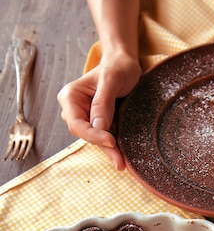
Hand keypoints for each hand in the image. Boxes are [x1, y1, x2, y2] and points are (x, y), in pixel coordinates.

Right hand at [57, 52, 141, 169]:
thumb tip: (97, 127)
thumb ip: (103, 102)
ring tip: (123, 164)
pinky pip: (105, 139)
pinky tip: (124, 158)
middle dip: (104, 147)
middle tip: (120, 163)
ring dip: (110, 152)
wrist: (125, 66)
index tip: (111, 141)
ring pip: (96, 140)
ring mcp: (86, 119)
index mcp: (71, 97)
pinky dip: (115, 148)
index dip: (93, 136)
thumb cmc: (118, 68)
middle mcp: (75, 110)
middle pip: (86, 135)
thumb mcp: (112, 80)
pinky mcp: (99, 125)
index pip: (77, 124)